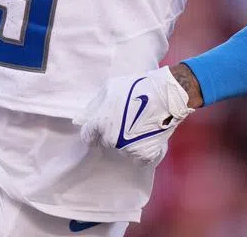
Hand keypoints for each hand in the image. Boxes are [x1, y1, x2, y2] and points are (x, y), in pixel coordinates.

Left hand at [72, 66, 194, 163]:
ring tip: (138, 126)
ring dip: (127, 142)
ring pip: (122, 149)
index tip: (101, 128)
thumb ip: (94, 105)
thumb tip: (81, 119)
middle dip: (112, 133)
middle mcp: (112, 140)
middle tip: (124, 120)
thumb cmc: (136, 87)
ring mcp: (129, 149)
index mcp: (101, 124)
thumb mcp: (110, 89)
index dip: (93, 132)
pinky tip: (146, 137)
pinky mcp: (145, 155)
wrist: (165, 95)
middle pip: (106, 142)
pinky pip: (138, 159)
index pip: (88, 137)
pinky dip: (141, 151)